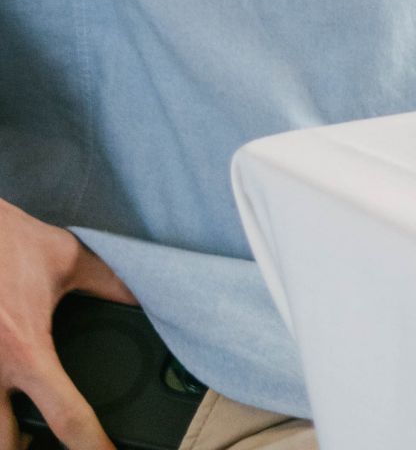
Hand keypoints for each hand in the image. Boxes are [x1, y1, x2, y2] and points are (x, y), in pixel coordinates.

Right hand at [0, 198, 134, 449]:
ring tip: (22, 433)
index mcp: (27, 350)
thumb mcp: (66, 257)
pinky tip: (3, 401)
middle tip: (50, 444)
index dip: (93, 446)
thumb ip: (108, 280)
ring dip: (5, 435)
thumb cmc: (10, 242)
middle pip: (7, 445)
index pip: (65, 418)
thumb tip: (146, 295)